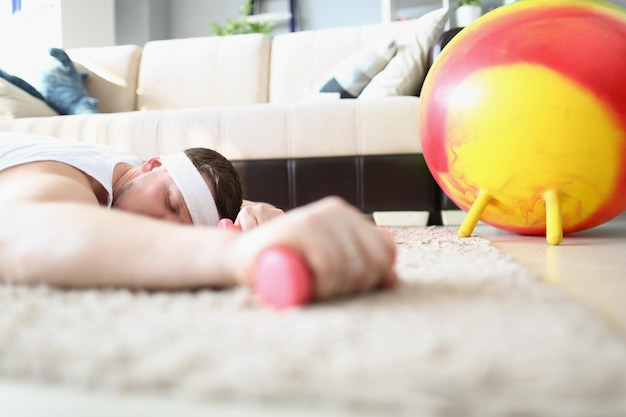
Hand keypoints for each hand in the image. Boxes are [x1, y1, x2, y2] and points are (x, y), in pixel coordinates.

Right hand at [229, 197, 396, 300]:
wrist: (240, 257)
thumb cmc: (287, 264)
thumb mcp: (328, 262)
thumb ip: (359, 265)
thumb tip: (393, 278)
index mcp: (348, 216)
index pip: (384, 251)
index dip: (376, 278)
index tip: (352, 290)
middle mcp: (336, 211)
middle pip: (371, 260)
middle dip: (358, 287)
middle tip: (333, 295)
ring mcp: (316, 216)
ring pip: (350, 264)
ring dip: (339, 289)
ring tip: (320, 294)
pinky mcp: (297, 227)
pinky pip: (329, 260)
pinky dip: (327, 282)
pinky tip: (317, 289)